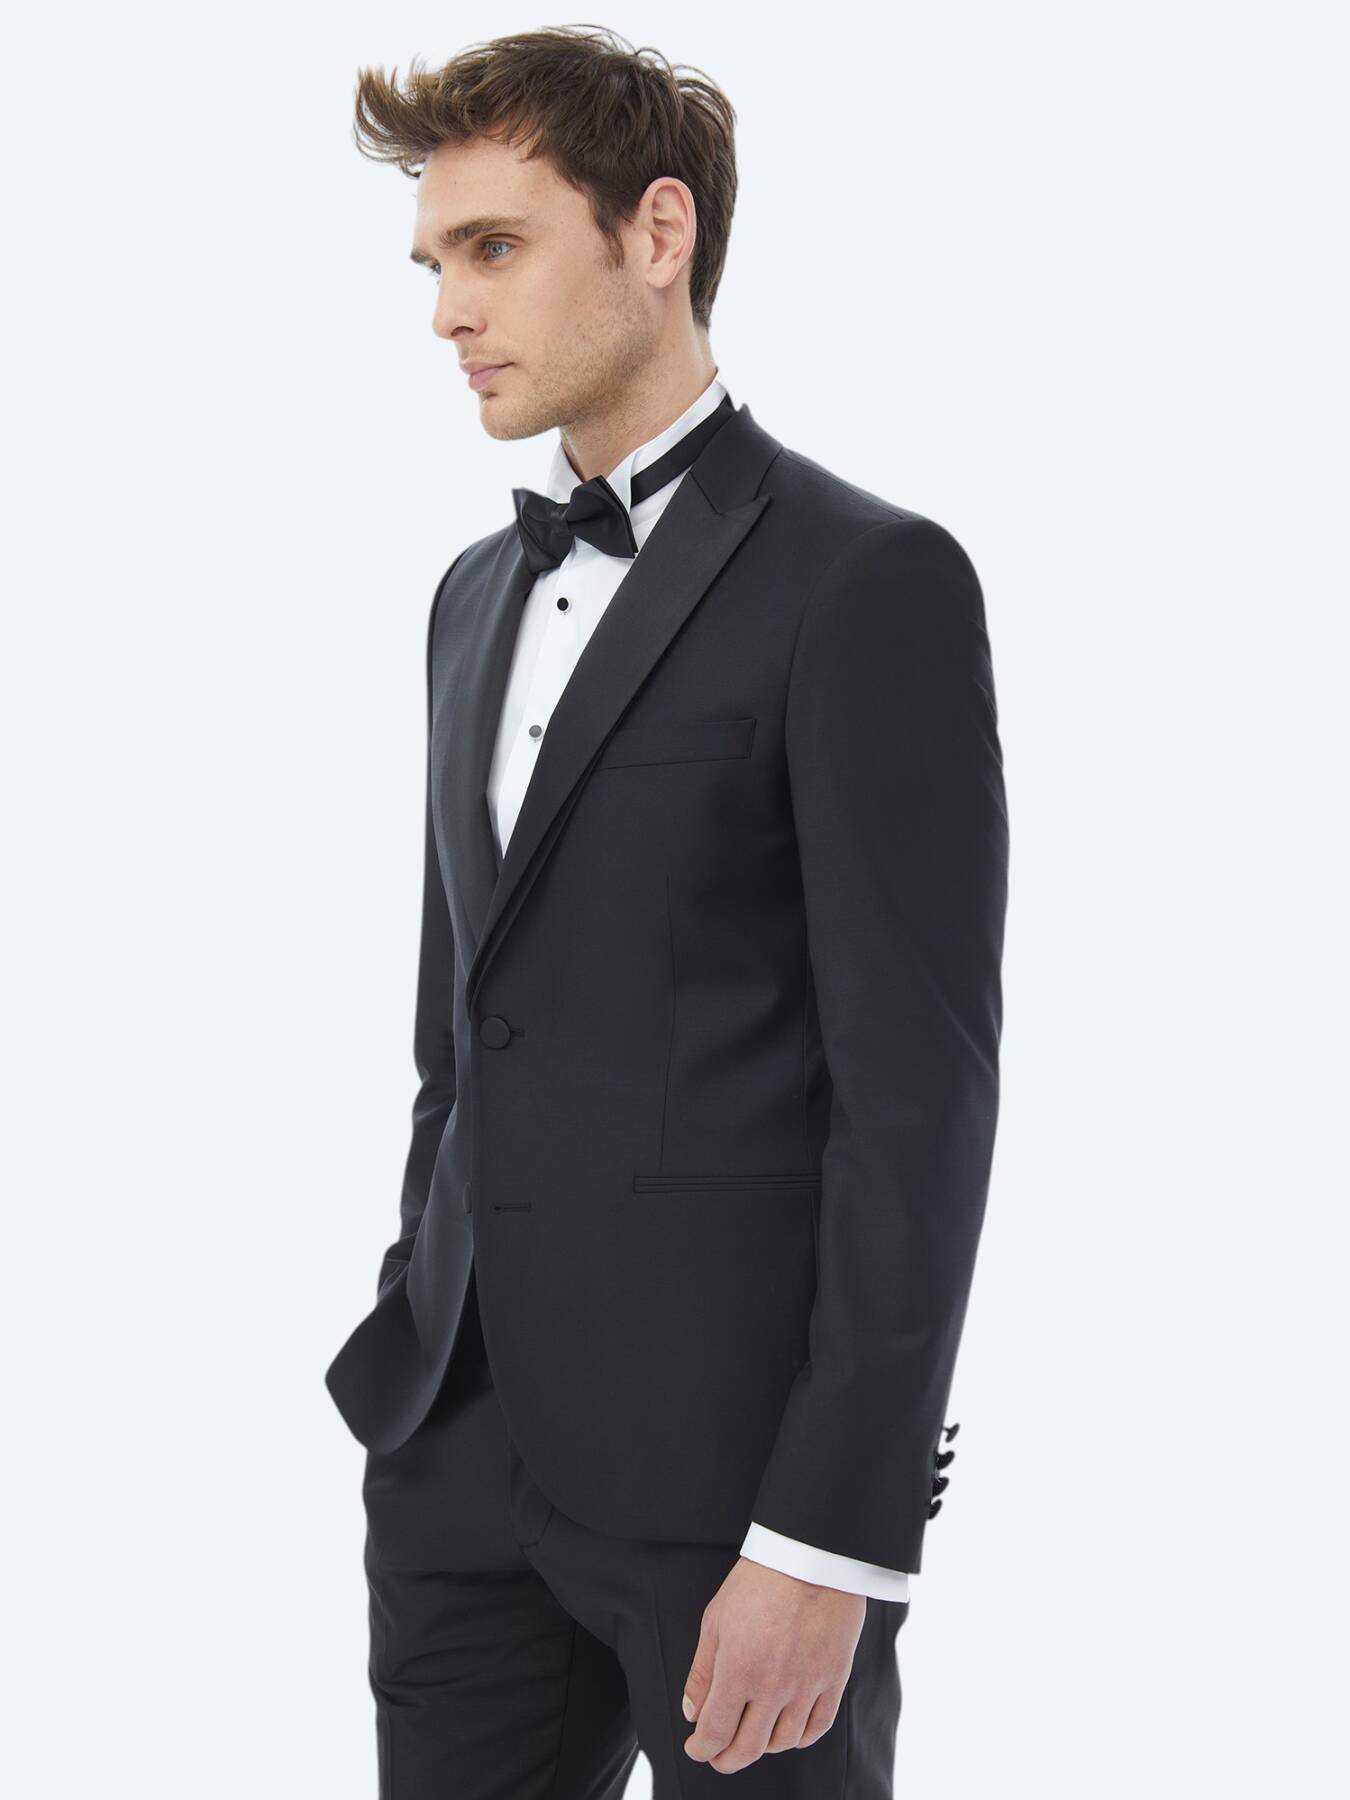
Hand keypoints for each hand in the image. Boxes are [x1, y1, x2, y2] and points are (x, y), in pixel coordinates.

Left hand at [681, 1556, 865, 1771]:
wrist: (811, 1555)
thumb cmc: (759, 1581)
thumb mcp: (716, 1619)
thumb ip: (702, 1671)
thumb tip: (693, 1713)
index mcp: (739, 1670)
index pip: (715, 1732)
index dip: (701, 1748)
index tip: (696, 1747)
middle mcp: (774, 1686)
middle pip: (748, 1748)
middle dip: (727, 1759)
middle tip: (718, 1756)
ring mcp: (807, 1685)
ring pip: (783, 1742)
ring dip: (762, 1746)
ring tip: (751, 1734)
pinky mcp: (834, 1678)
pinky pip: (817, 1727)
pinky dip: (799, 1737)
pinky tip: (787, 1729)